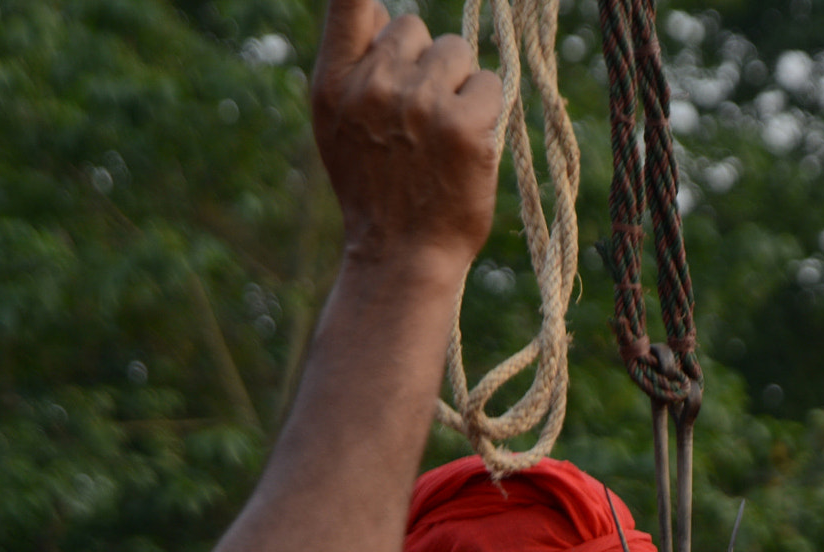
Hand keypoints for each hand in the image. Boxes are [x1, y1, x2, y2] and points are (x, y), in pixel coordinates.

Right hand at [312, 0, 502, 267]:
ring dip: (457, 84)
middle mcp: (376, 84)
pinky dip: (485, 108)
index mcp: (334, 82)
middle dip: (425, 61)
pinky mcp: (465, 125)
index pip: (351, 1)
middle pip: (416, 27)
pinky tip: (467, 142)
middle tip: (420, 115)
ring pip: (457, 52)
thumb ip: (353, 67)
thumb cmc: (374, 190)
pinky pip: (489, 83)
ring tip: (442, 131)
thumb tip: (386, 13)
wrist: (400, 255)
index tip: (389, 19)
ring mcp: (422, 104)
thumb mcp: (336, 125)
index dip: (372, 0)